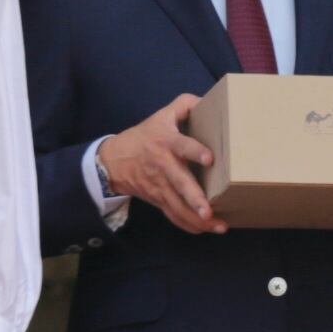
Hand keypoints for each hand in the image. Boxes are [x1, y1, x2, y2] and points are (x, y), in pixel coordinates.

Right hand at [99, 94, 225, 235]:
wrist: (115, 160)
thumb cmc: (145, 136)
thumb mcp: (163, 114)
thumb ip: (187, 105)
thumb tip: (212, 101)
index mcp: (167, 142)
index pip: (182, 146)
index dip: (195, 151)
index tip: (210, 158)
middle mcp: (165, 166)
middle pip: (180, 184)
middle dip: (194, 198)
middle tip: (208, 211)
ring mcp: (161, 186)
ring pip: (178, 206)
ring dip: (197, 219)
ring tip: (217, 226)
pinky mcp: (159, 199)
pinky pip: (173, 215)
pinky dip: (188, 225)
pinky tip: (204, 230)